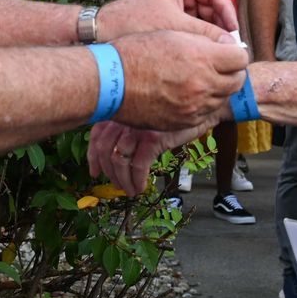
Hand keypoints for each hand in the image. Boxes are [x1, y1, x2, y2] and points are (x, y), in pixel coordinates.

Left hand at [88, 118, 212, 193]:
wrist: (203, 108)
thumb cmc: (175, 115)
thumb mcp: (146, 117)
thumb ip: (128, 127)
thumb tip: (115, 155)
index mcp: (120, 111)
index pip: (97, 135)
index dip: (93, 157)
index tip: (94, 172)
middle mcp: (125, 117)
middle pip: (105, 150)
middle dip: (109, 173)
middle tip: (117, 185)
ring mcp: (138, 127)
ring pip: (119, 160)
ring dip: (122, 180)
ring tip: (129, 190)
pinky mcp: (153, 137)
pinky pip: (138, 165)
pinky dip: (137, 180)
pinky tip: (140, 187)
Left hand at [98, 0, 238, 40]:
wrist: (101, 34)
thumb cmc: (135, 23)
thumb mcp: (175, 28)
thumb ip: (205, 35)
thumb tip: (231, 46)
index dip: (227, 12)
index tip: (233, 32)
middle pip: (209, 8)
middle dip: (219, 27)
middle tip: (228, 47)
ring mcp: (171, 7)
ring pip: (200, 21)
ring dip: (209, 36)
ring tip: (216, 53)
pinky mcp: (166, 22)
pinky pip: (189, 30)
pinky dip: (196, 41)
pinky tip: (201, 56)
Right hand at [110, 29, 247, 131]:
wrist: (111, 81)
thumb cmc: (137, 51)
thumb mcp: (174, 34)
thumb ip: (205, 41)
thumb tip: (227, 46)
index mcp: (203, 58)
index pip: (241, 58)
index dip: (235, 52)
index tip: (228, 51)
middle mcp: (203, 84)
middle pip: (237, 81)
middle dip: (232, 72)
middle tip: (222, 66)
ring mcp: (193, 107)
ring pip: (222, 99)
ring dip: (219, 89)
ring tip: (203, 79)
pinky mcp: (183, 122)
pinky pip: (205, 114)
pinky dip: (203, 104)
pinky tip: (190, 94)